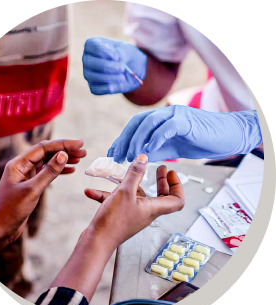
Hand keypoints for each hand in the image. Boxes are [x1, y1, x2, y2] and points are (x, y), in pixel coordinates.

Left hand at [0, 139, 85, 259]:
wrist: (1, 228)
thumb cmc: (11, 210)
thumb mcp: (32, 190)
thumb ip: (49, 172)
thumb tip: (63, 155)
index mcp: (18, 164)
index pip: (43, 148)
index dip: (62, 144)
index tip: (79, 143)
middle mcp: (22, 166)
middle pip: (47, 152)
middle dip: (65, 150)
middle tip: (83, 151)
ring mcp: (27, 175)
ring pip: (48, 162)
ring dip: (64, 159)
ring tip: (80, 158)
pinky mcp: (31, 184)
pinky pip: (47, 172)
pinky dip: (59, 170)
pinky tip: (71, 170)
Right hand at [51, 154, 183, 300]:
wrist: (97, 242)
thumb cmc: (114, 220)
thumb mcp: (125, 191)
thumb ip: (135, 173)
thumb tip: (143, 159)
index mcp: (152, 208)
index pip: (177, 200)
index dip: (177, 186)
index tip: (170, 172)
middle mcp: (145, 212)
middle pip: (160, 197)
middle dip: (161, 181)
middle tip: (159, 168)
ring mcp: (132, 214)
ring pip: (136, 196)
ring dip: (131, 184)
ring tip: (122, 172)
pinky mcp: (120, 216)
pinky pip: (117, 201)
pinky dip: (107, 194)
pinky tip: (91, 191)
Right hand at [82, 37, 146, 94]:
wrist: (133, 69)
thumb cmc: (126, 56)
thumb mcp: (126, 50)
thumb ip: (120, 54)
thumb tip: (112, 64)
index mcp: (92, 45)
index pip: (91, 45)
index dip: (105, 51)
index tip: (117, 56)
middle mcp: (87, 59)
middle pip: (89, 62)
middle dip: (107, 66)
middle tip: (122, 67)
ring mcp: (89, 74)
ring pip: (92, 77)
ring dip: (110, 77)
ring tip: (122, 76)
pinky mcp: (93, 87)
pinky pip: (97, 89)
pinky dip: (109, 87)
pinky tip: (119, 83)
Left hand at [108, 105, 262, 162]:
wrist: (226, 136)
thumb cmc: (200, 141)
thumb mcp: (171, 148)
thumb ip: (155, 149)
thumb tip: (138, 157)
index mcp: (160, 119)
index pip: (135, 126)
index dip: (122, 138)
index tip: (113, 153)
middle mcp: (165, 113)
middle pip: (137, 122)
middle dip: (124, 139)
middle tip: (116, 156)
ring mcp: (176, 114)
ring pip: (149, 122)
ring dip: (137, 139)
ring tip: (130, 156)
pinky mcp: (187, 121)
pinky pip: (167, 128)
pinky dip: (156, 139)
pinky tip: (149, 151)